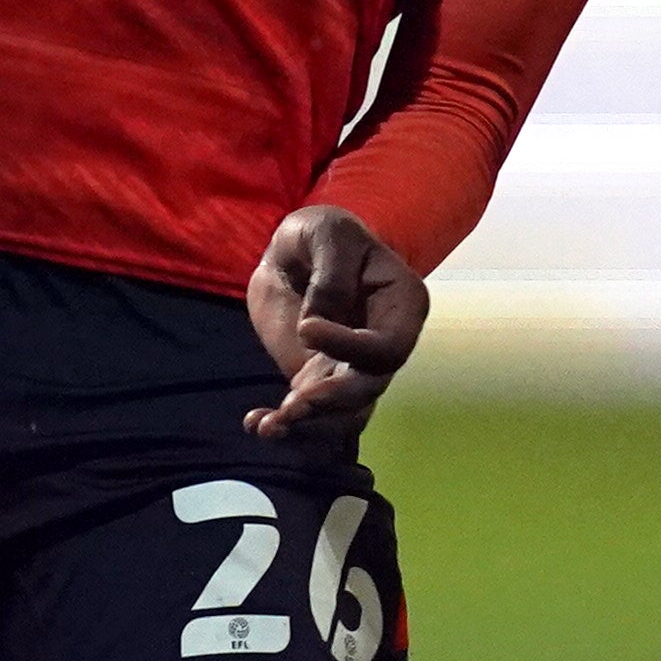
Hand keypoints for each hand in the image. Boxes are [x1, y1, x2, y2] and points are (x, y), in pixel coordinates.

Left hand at [244, 204, 426, 441]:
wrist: (294, 253)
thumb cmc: (322, 234)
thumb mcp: (327, 233)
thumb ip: (331, 272)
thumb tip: (318, 320)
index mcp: (402, 305)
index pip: (389, 347)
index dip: (350, 348)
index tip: (306, 328)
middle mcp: (385, 343)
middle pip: (369, 388)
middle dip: (332, 401)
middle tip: (293, 405)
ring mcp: (353, 367)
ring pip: (343, 413)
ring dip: (309, 426)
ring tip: (270, 426)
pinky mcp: (320, 380)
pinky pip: (313, 414)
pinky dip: (286, 424)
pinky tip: (257, 424)